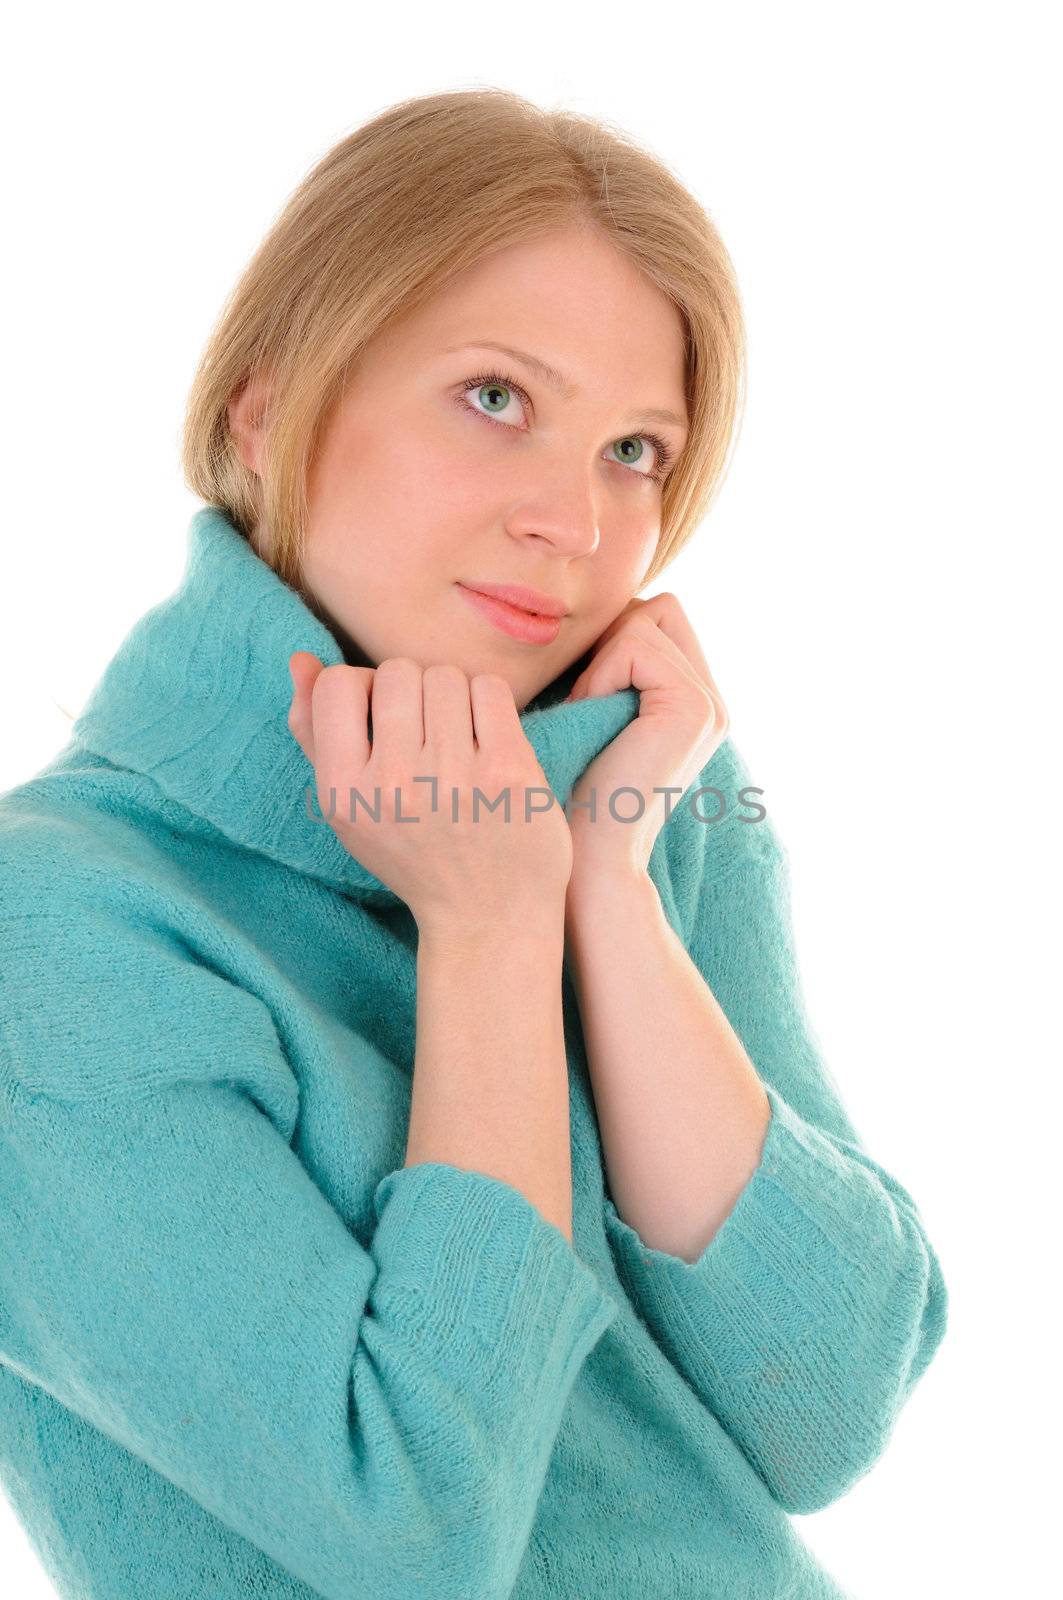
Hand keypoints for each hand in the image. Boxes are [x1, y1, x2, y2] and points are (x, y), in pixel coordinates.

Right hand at [287, 653, 572, 927]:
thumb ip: (316, 734)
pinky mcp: (507, 771)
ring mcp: (454, 777)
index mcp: (344, 792)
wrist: (488, 915)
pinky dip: (489, 705)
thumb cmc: (414, 853)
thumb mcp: (348, 808)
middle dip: (414, 692)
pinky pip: (490, 689)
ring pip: (446, 676)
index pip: (338, 683)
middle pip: (398, 672)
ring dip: (454, 698)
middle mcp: (394, 784)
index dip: (363, 689)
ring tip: (458, 742)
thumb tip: (301, 661)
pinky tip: (489, 742)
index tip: (382, 721)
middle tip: (427, 736)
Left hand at [562, 593, 728, 879]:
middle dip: (610, 641)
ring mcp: (710, 705)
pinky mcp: (693, 707)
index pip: (660, 618)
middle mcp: (713, 702)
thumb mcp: (592, 716)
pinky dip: (599, 677)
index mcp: (695, 703)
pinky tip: (589, 719)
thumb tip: (590, 610)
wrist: (588, 854)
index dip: (613, 638)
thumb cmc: (571, 788)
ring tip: (586, 716)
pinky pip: (634, 646)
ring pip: (645, 620)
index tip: (585, 692)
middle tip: (585, 700)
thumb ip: (610, 667)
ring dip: (599, 663)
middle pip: (659, 608)